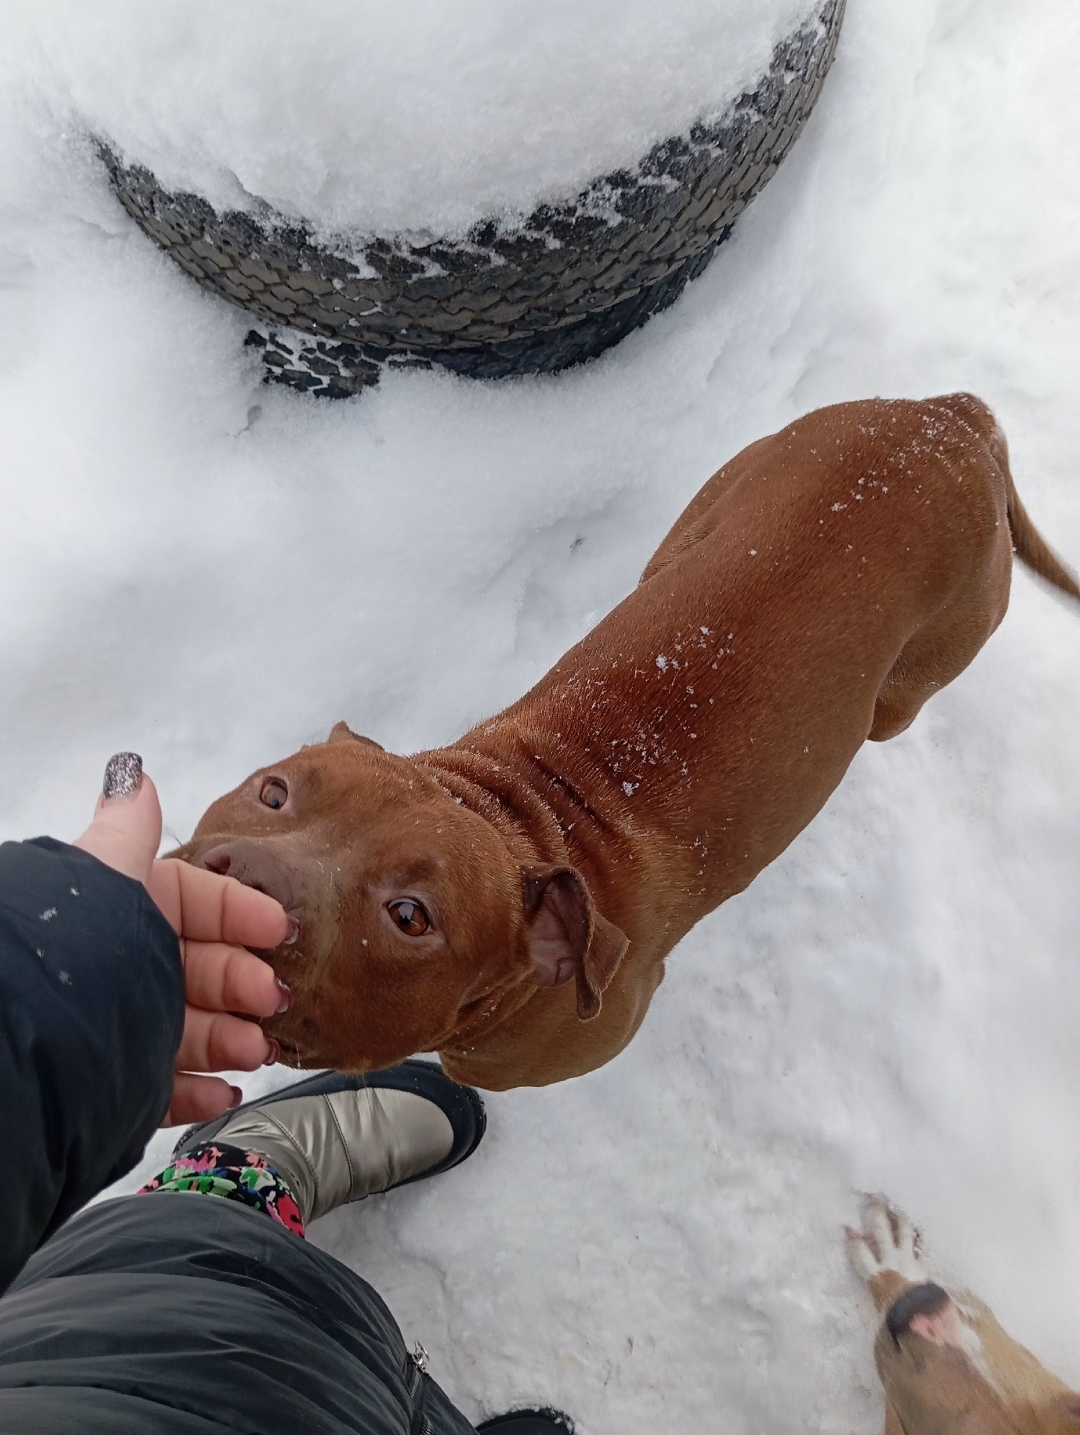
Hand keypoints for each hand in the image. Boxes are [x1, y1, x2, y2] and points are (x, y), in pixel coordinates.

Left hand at [74, 754, 291, 1125]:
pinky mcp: (116, 1085)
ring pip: (193, 1029)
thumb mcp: (107, 876)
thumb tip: (133, 777)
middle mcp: (120, 967)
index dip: (241, 913)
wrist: (25, 1048)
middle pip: (202, 969)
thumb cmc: (73, 954)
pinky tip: (225, 1088)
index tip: (277, 928)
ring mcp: (120, 1027)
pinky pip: (167, 1088)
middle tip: (270, 997)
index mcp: (119, 910)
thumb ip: (128, 829)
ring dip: (233, 1038)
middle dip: (243, 984)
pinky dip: (202, 1090)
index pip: (194, 902)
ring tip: (255, 1049)